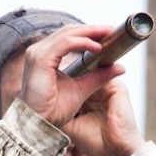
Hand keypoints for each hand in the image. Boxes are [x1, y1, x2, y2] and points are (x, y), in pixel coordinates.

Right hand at [17, 25, 144, 155]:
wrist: (38, 126)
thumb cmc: (52, 113)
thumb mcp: (81, 90)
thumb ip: (97, 77)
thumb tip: (118, 67)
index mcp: (45, 57)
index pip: (68, 37)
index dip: (88, 33)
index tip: (107, 34)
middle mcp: (38, 52)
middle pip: (68, 31)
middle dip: (91, 29)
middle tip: (111, 31)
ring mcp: (37, 54)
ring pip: (67, 34)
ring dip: (90, 32)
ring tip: (107, 34)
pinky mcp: (40, 59)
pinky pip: (65, 43)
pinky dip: (83, 43)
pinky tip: (97, 47)